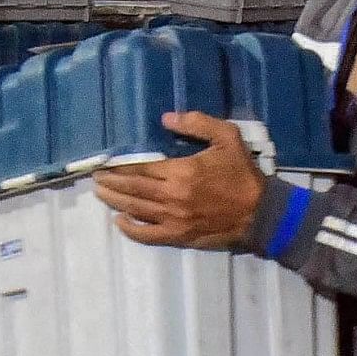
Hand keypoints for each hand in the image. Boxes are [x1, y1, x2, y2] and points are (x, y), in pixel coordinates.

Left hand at [99, 112, 268, 248]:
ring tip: (100, 194)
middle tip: (96, 178)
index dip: (120, 167)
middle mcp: (172, 196)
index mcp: (181, 172)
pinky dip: (131, 229)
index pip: (141, 168)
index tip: (105, 164)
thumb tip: (166, 118)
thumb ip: (198, 124)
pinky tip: (119, 221)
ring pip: (135, 210)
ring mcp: (173, 219)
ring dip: (115, 202)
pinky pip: (148, 235)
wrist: (260, 213)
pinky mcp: (179, 236)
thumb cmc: (242, 174)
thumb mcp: (227, 138)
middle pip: (133, 189)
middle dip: (111, 183)